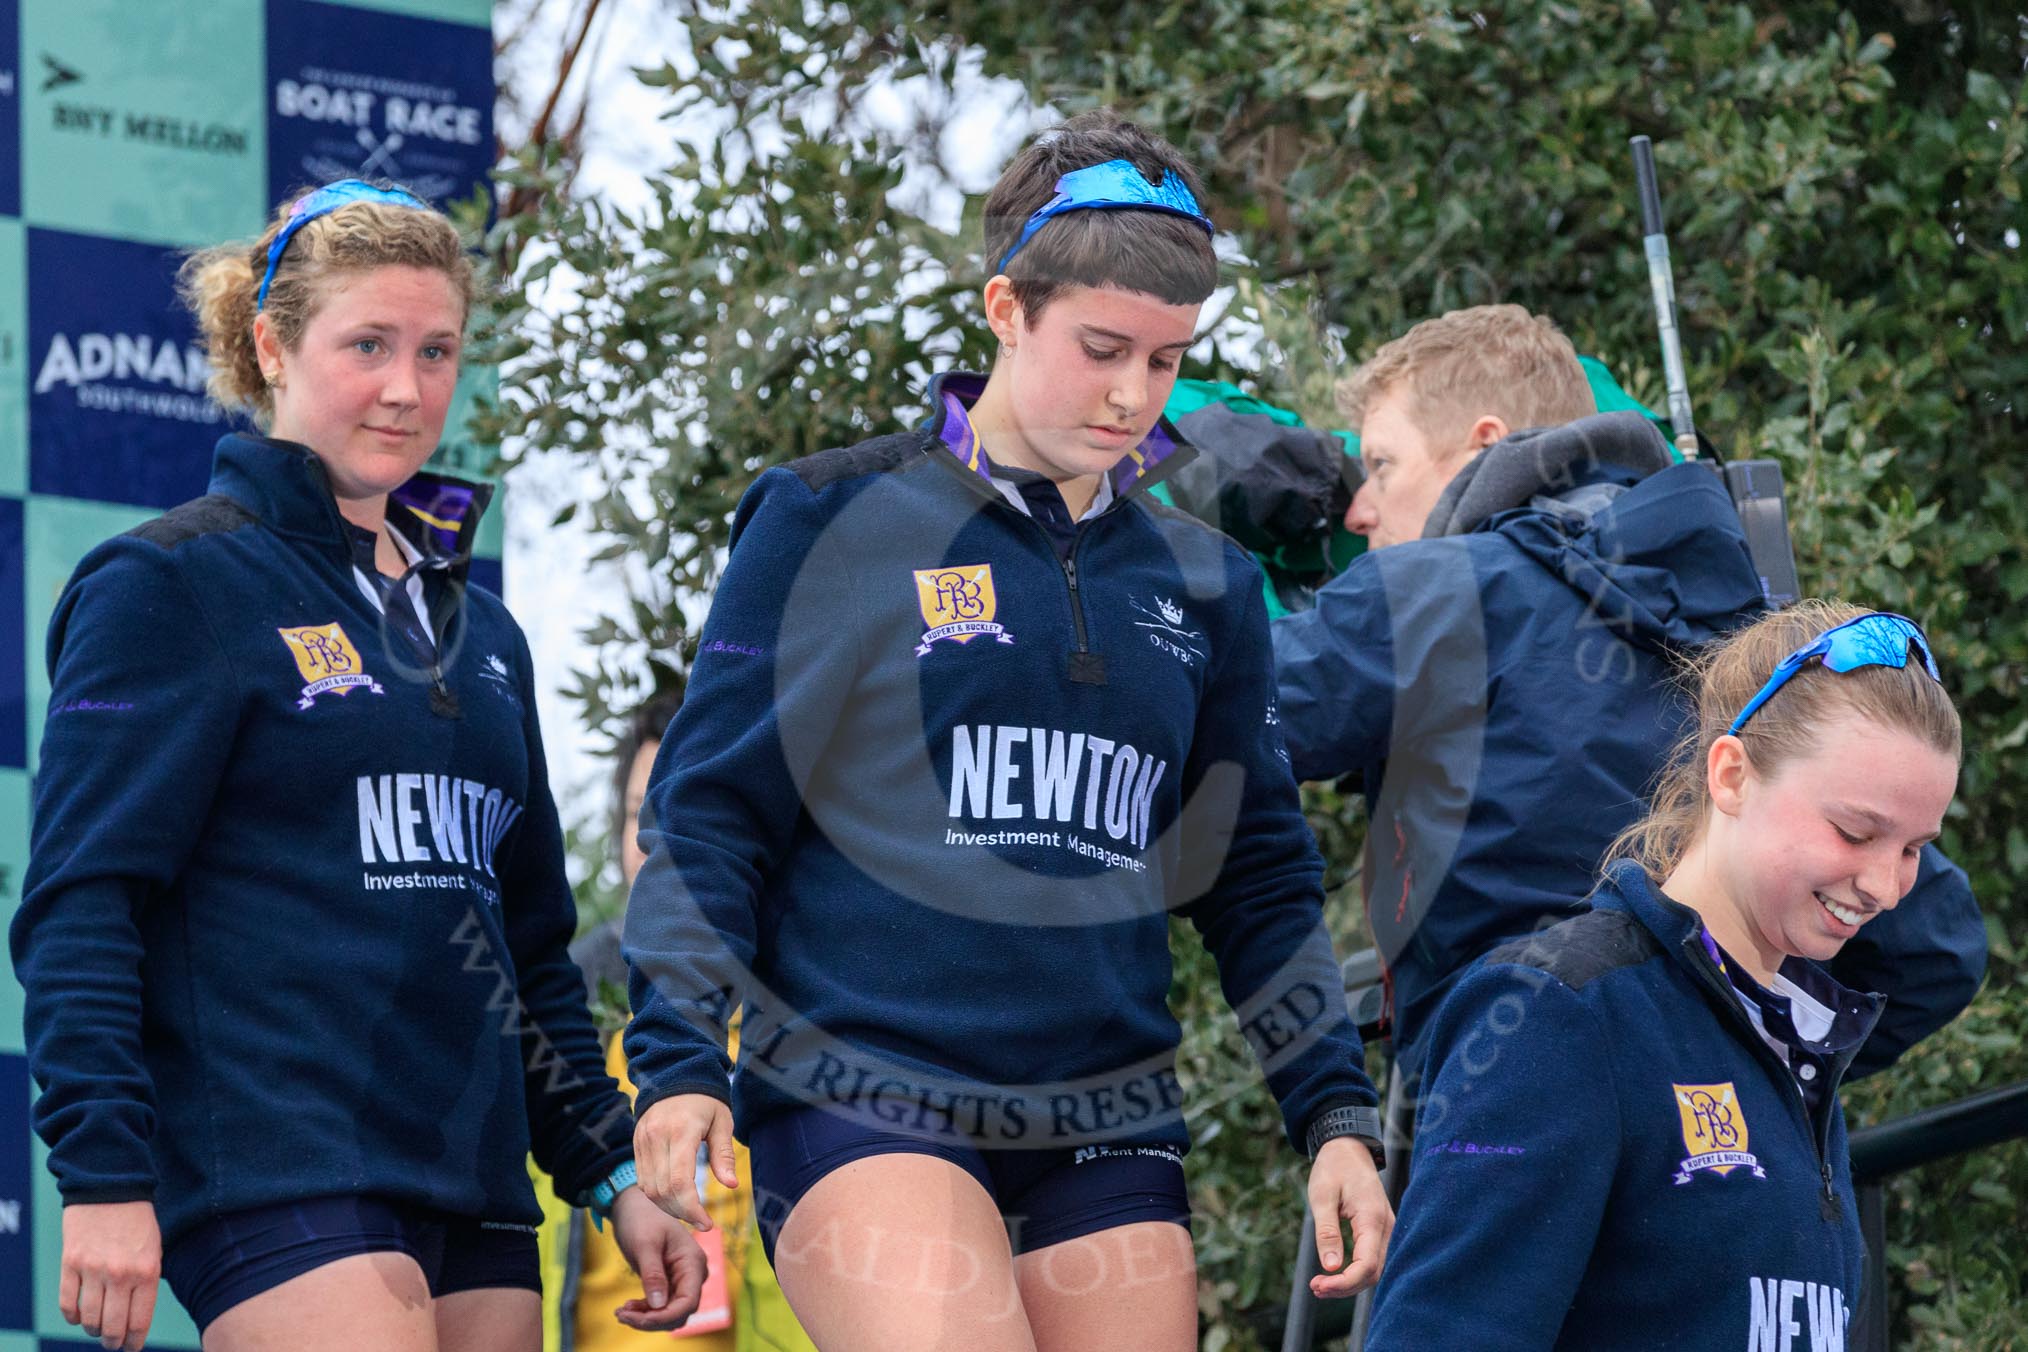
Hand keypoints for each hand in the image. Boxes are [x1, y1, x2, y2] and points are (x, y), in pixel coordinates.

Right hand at [61, 1200, 160, 1350]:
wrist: (111, 1187)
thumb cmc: (138, 1221)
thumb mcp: (153, 1250)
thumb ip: (145, 1282)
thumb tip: (135, 1318)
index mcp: (147, 1272)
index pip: (139, 1322)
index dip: (134, 1342)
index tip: (131, 1348)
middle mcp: (120, 1275)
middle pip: (113, 1327)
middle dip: (113, 1342)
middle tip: (113, 1344)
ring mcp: (93, 1270)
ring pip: (90, 1319)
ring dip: (94, 1329)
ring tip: (98, 1328)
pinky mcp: (70, 1264)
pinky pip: (68, 1304)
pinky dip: (73, 1316)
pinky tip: (79, 1315)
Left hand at [609, 1186, 708, 1330]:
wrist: (634, 1206)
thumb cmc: (642, 1219)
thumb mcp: (645, 1244)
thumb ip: (652, 1274)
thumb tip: (658, 1305)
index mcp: (693, 1262)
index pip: (688, 1301)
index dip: (665, 1316)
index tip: (637, 1319)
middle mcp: (692, 1273)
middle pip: (679, 1312)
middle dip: (652, 1319)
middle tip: (622, 1314)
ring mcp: (681, 1279)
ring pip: (669, 1313)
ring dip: (646, 1318)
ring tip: (621, 1311)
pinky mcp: (669, 1283)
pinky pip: (661, 1307)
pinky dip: (644, 1311)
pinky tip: (626, 1308)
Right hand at [634, 1094, 736, 1229]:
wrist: (675, 1074)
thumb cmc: (706, 1100)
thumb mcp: (722, 1122)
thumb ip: (724, 1155)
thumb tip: (731, 1185)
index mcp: (682, 1131)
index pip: (680, 1183)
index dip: (692, 1210)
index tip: (708, 1223)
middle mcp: (657, 1137)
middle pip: (663, 1191)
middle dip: (682, 1213)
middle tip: (701, 1221)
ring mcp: (643, 1141)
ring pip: (649, 1189)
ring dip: (668, 1207)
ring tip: (689, 1210)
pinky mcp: (636, 1144)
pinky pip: (642, 1179)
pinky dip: (657, 1194)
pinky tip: (674, 1197)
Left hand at [1306, 1137, 1393, 1297]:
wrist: (1349, 1148)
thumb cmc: (1334, 1168)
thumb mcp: (1322, 1196)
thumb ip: (1327, 1231)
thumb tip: (1330, 1267)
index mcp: (1372, 1218)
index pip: (1366, 1265)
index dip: (1343, 1282)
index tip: (1317, 1285)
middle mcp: (1386, 1227)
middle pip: (1373, 1273)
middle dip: (1345, 1287)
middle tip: (1315, 1287)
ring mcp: (1386, 1229)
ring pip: (1375, 1270)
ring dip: (1350, 1283)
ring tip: (1321, 1284)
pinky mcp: (1380, 1230)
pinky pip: (1373, 1259)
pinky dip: (1355, 1272)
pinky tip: (1335, 1274)